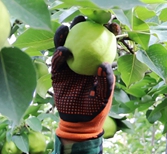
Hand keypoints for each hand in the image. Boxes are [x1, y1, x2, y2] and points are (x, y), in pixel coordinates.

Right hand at [51, 18, 116, 140]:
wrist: (80, 122)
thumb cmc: (96, 108)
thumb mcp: (105, 95)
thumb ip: (106, 80)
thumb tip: (104, 64)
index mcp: (96, 62)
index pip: (100, 42)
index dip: (104, 31)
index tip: (110, 24)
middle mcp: (82, 60)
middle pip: (80, 37)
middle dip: (81, 24)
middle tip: (83, 18)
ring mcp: (69, 65)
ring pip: (65, 44)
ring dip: (65, 34)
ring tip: (67, 27)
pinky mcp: (57, 73)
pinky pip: (56, 60)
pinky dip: (59, 54)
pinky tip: (63, 51)